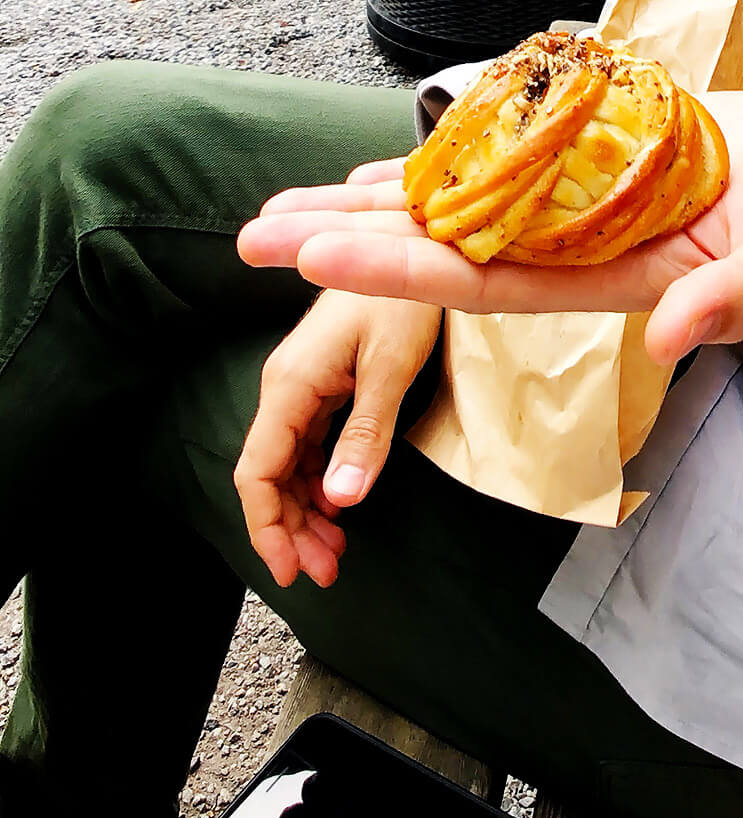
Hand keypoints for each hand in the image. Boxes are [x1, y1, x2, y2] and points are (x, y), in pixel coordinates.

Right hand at [234, 200, 441, 589]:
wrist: (412, 243)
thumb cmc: (401, 297)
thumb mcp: (391, 367)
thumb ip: (365, 435)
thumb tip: (340, 503)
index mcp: (290, 384)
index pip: (256, 472)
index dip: (266, 528)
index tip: (291, 571)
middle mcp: (286, 386)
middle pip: (269, 475)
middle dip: (290, 530)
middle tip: (326, 573)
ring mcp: (303, 383)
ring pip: (287, 463)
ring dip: (304, 511)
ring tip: (335, 553)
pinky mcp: (323, 380)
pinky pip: (307, 443)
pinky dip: (318, 481)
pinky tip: (339, 506)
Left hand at [238, 92, 742, 367]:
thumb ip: (738, 301)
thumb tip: (668, 336)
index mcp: (611, 280)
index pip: (483, 283)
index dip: (398, 272)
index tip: (316, 261)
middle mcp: (576, 250)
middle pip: (445, 251)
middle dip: (350, 244)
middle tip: (252, 239)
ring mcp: (577, 211)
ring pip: (457, 212)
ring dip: (370, 208)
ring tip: (285, 206)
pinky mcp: (590, 171)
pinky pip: (497, 172)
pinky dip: (435, 169)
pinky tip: (376, 170)